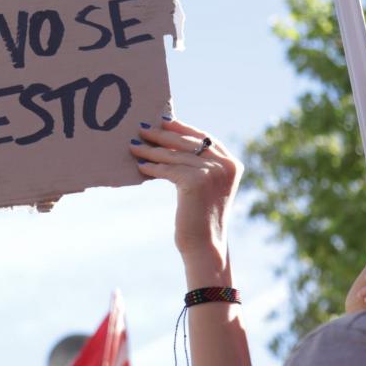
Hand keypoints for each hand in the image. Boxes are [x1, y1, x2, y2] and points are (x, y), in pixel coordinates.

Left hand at [129, 120, 241, 272]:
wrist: (204, 244)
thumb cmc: (201, 218)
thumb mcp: (206, 186)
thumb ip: (200, 165)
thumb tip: (172, 144)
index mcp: (232, 164)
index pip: (204, 138)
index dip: (182, 128)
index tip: (164, 120)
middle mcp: (225, 165)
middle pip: (187, 143)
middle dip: (162, 135)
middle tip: (141, 128)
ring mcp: (212, 172)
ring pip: (175, 155)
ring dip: (151, 150)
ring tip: (134, 146)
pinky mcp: (196, 181)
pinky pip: (168, 169)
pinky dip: (153, 167)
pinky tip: (140, 165)